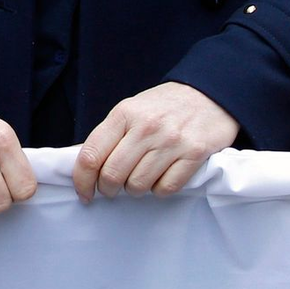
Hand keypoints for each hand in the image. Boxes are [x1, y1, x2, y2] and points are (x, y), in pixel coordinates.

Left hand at [73, 82, 238, 201]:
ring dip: (134, 190)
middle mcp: (145, 127)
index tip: (83, 192)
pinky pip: (167, 188)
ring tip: (137, 180)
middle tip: (110, 190)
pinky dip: (159, 191)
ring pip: (138, 185)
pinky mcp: (194, 155)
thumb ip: (112, 134)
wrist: (207, 95)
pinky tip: (159, 179)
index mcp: (123, 114)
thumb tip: (88, 165)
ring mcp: (170, 142)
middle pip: (112, 174)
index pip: (91, 154)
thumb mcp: (131, 109)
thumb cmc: (163, 106)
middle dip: (107, 189)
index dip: (81, 179)